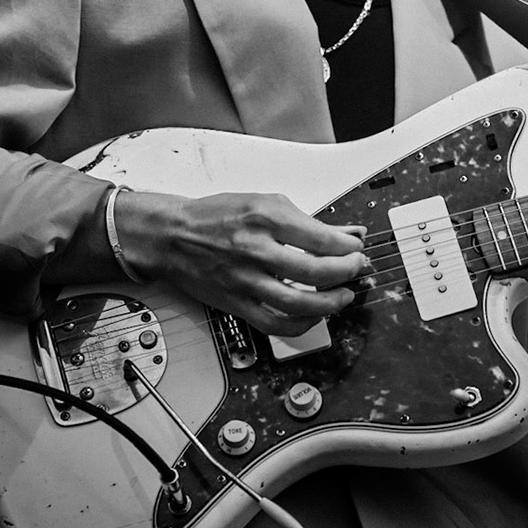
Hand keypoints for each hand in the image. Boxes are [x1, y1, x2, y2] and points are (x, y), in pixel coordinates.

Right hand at [113, 189, 369, 336]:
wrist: (171, 236)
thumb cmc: (217, 216)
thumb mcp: (265, 203)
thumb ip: (308, 222)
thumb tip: (348, 234)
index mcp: (265, 217)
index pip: (321, 238)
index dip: (348, 247)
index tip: (356, 248)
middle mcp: (255, 250)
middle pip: (315, 271)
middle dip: (346, 272)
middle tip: (356, 269)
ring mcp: (245, 280)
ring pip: (298, 303)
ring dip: (331, 303)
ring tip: (344, 296)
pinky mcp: (237, 303)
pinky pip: (275, 324)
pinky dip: (302, 324)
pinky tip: (315, 315)